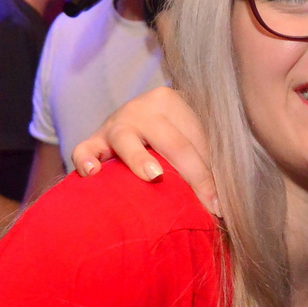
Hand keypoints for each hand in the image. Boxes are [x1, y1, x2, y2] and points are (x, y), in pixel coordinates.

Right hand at [71, 87, 219, 215]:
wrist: (133, 119)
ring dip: (140, 159)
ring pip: (126, 140)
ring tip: (154, 177)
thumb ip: (204, 155)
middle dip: (193, 176)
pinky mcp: (93, 139)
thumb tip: (223, 199)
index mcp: (171, 101)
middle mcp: (142, 107)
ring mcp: (114, 122)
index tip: (221, 204)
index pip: (198, 140)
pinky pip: (84, 149)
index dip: (211, 174)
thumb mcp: (189, 134)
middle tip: (206, 204)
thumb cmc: (170, 133)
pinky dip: (86, 160)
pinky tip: (93, 173)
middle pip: (172, 143)